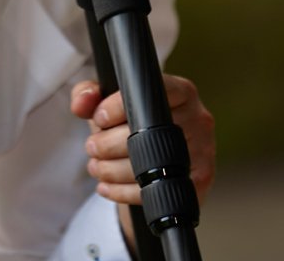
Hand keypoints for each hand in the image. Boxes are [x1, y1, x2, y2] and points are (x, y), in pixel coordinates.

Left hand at [70, 74, 215, 250]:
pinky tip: (107, 186)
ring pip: (150, 164)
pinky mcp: (198, 182)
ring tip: (96, 167)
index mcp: (181, 91)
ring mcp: (202, 151)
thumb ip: (89, 94)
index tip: (99, 118)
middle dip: (109, 143)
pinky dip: (124, 192)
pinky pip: (158, 191)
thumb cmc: (135, 125)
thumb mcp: (110, 103)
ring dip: (113, 170)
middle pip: (148, 132)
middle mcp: (197, 118)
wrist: (163, 160)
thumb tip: (81, 103)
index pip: (151, 93)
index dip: (119, 106)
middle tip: (92, 148)